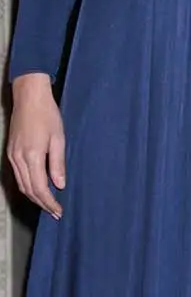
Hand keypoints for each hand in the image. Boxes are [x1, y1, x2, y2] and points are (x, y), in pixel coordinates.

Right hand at [7, 73, 64, 218]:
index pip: (39, 187)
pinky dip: (27, 186)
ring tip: (47, 205)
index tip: (58, 211)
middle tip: (54, 212)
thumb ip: (57, 163)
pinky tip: (36, 189)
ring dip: (33, 197)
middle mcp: (18, 159)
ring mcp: (12, 156)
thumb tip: (59, 185)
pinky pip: (18, 176)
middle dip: (42, 203)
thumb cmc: (48, 115)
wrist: (29, 98)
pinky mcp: (10, 153)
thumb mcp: (59, 138)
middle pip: (28, 189)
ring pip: (21, 184)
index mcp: (32, 156)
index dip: (49, 202)